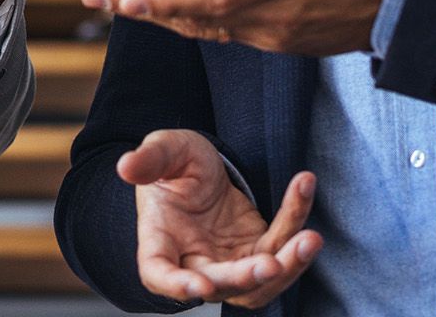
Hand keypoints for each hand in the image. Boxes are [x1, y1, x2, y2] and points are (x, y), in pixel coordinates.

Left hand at [82, 0, 402, 55]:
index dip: (167, 0)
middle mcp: (270, 13)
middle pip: (194, 15)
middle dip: (141, 5)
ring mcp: (273, 32)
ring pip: (203, 26)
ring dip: (158, 12)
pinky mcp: (276, 38)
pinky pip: (222, 30)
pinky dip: (186, 18)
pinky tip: (157, 4)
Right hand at [121, 128, 321, 305]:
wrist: (202, 168)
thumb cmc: (174, 164)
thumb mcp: (164, 150)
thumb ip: (149, 159)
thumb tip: (126, 167)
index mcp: (160, 239)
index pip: (159, 273)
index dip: (177, 285)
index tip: (200, 285)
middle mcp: (194, 260)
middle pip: (220, 283)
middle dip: (246, 277)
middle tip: (271, 262)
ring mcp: (229, 262)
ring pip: (260, 283)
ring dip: (288, 267)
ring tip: (309, 239)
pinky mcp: (258, 251)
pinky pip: (283, 246)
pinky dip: (295, 218)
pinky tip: (303, 187)